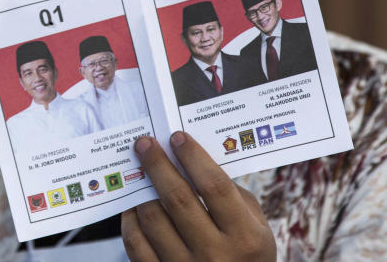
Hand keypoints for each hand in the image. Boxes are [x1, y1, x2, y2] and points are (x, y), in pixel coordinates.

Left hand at [121, 132, 275, 260]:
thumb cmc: (246, 256)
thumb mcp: (257, 230)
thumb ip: (233, 196)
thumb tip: (194, 161)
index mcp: (244, 237)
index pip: (214, 186)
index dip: (193, 157)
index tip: (177, 137)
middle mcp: (215, 254)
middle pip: (178, 198)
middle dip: (157, 164)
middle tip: (144, 144)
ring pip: (152, 218)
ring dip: (141, 191)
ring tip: (138, 174)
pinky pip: (135, 244)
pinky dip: (130, 220)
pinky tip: (133, 206)